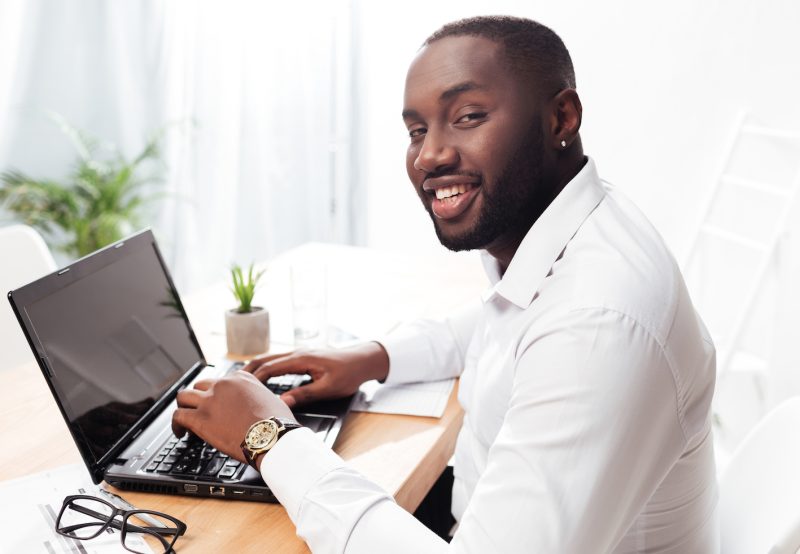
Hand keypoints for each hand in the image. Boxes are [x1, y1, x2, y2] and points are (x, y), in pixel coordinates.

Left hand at [171, 371, 294, 462]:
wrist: (272, 437)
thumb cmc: (277, 423)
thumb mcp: (272, 399)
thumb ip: (260, 397)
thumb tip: (261, 403)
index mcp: (240, 378)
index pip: (220, 381)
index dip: (215, 394)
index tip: (216, 404)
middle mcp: (223, 385)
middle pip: (200, 385)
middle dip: (198, 398)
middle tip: (199, 410)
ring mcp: (210, 401)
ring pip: (183, 396)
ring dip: (183, 407)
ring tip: (184, 420)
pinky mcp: (200, 419)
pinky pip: (178, 416)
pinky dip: (176, 424)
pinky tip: (180, 433)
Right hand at [243, 342, 389, 407]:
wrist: (364, 360)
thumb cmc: (349, 373)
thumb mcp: (328, 388)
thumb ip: (304, 394)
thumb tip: (283, 402)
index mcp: (302, 358)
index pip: (270, 367)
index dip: (253, 379)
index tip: (238, 390)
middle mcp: (298, 353)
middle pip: (265, 360)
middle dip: (247, 371)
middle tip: (230, 384)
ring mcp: (300, 353)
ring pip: (270, 359)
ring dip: (255, 369)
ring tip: (239, 382)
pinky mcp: (303, 357)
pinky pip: (279, 361)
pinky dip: (266, 368)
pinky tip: (261, 378)